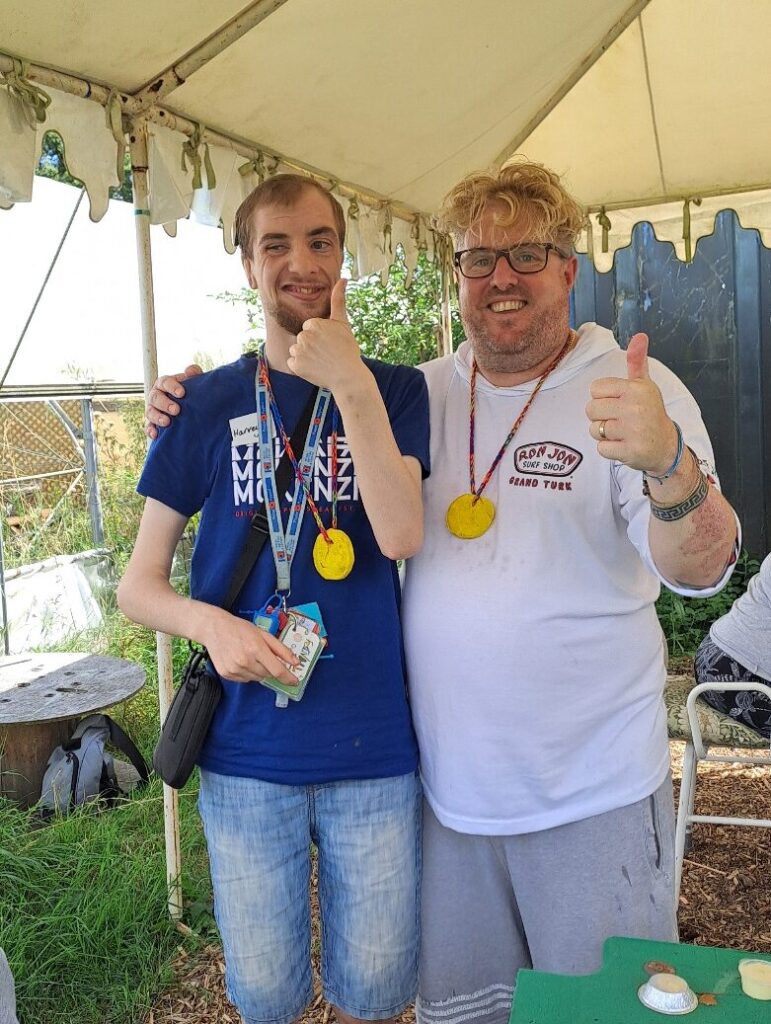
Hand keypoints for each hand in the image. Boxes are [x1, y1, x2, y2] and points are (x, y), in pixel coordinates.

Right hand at [144, 365, 203, 438]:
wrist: (191, 407)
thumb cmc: (190, 392)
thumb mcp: (194, 381)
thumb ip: (194, 373)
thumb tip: (190, 370)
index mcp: (164, 383)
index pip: (165, 382)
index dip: (172, 387)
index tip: (182, 393)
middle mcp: (156, 395)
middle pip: (155, 397)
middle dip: (165, 404)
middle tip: (176, 410)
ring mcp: (153, 409)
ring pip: (150, 412)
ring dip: (157, 417)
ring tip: (167, 422)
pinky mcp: (153, 423)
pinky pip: (148, 427)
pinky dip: (150, 430)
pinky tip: (156, 434)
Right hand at [203, 611, 298, 685]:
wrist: (215, 628)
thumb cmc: (240, 629)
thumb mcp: (264, 634)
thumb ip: (281, 649)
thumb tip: (295, 662)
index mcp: (256, 649)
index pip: (277, 670)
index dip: (288, 678)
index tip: (294, 681)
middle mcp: (245, 661)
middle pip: (267, 675)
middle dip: (270, 668)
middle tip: (263, 656)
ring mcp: (234, 669)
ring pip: (256, 678)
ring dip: (258, 671)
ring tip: (249, 656)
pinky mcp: (226, 674)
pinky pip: (245, 680)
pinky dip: (247, 673)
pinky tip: (241, 660)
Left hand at [287, 280, 366, 393]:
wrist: (348, 377)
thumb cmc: (347, 350)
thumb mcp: (344, 323)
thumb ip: (339, 300)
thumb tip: (342, 279)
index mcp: (313, 324)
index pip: (309, 327)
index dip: (319, 335)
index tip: (330, 343)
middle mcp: (304, 336)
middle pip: (302, 338)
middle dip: (312, 345)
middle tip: (326, 354)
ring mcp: (299, 352)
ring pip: (296, 350)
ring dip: (305, 356)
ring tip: (320, 362)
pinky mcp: (295, 367)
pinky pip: (293, 364)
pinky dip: (301, 368)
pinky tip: (314, 369)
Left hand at [585, 333, 678, 474]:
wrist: (666, 446)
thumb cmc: (650, 412)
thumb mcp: (644, 385)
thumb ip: (637, 361)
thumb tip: (640, 335)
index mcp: (635, 389)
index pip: (595, 388)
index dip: (602, 397)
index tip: (618, 402)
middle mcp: (634, 408)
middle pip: (591, 409)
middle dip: (600, 416)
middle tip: (618, 419)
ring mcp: (633, 431)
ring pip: (594, 429)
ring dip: (603, 434)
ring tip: (621, 432)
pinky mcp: (630, 451)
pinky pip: (601, 448)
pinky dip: (608, 449)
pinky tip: (623, 445)